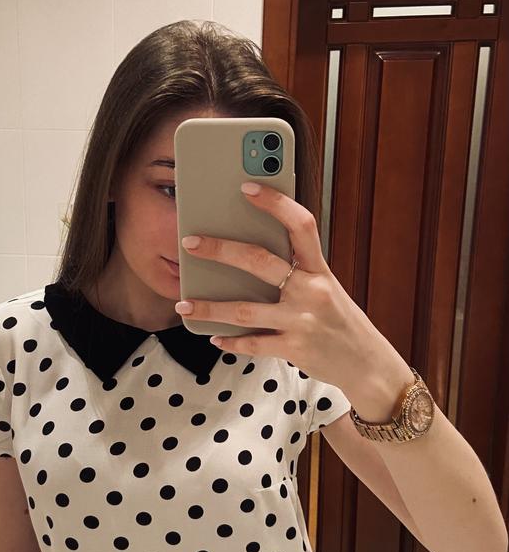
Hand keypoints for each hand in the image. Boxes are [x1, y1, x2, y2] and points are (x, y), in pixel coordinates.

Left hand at [174, 181, 389, 393]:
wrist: (367, 364)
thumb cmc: (340, 322)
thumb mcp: (326, 289)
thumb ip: (297, 273)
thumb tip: (250, 258)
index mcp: (320, 269)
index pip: (301, 225)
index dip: (276, 203)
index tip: (248, 187)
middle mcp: (312, 290)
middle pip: (260, 262)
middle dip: (221, 250)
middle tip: (190, 242)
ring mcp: (302, 321)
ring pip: (246, 310)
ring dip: (210, 307)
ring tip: (184, 304)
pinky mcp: (295, 348)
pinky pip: (254, 344)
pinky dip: (231, 342)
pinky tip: (215, 337)